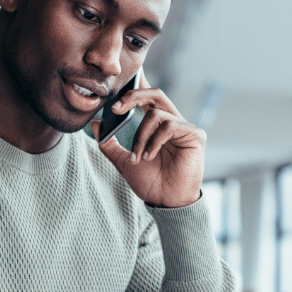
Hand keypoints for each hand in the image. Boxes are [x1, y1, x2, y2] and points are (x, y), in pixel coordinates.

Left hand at [92, 73, 204, 207]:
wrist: (166, 202)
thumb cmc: (151, 183)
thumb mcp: (123, 161)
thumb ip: (110, 143)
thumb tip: (96, 124)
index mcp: (159, 126)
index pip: (148, 98)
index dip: (134, 89)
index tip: (114, 99)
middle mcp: (174, 123)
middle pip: (155, 94)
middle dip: (133, 96)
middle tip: (115, 108)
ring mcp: (186, 128)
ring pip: (156, 114)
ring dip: (140, 135)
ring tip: (138, 156)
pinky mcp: (195, 135)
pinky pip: (169, 126)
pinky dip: (154, 141)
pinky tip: (150, 156)